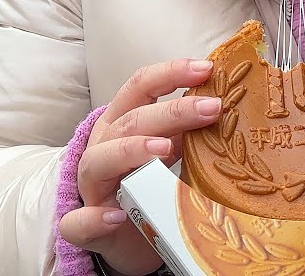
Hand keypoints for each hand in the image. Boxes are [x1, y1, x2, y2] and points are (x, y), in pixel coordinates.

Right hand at [58, 59, 222, 275]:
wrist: (126, 236)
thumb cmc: (148, 184)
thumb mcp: (170, 150)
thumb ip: (186, 130)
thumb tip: (225, 107)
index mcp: (122, 122)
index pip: (140, 87)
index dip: (171, 73)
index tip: (206, 69)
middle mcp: (103, 146)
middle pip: (131, 120)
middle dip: (172, 111)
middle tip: (211, 108)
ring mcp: (92, 186)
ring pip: (100, 160)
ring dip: (131, 150)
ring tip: (164, 149)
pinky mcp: (85, 226)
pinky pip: (79, 222)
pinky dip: (94, 219)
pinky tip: (115, 217)